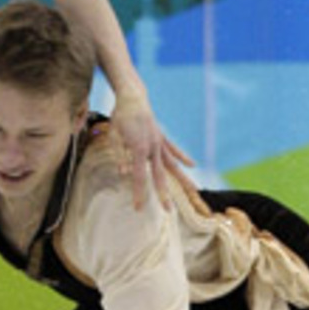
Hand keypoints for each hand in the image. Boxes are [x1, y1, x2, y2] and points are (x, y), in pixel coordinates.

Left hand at [109, 91, 193, 210]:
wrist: (132, 98)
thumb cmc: (120, 118)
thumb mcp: (114, 137)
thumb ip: (119, 156)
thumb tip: (124, 174)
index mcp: (139, 149)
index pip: (139, 176)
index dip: (139, 193)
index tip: (138, 208)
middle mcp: (153, 148)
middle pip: (160, 176)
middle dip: (164, 194)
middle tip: (168, 211)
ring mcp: (159, 143)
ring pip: (173, 165)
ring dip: (183, 179)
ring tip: (194, 191)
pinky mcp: (162, 138)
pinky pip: (173, 150)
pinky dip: (183, 157)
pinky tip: (192, 165)